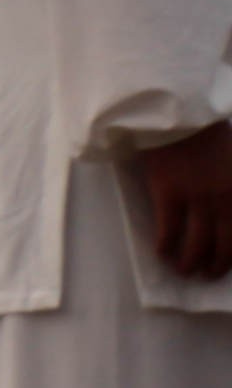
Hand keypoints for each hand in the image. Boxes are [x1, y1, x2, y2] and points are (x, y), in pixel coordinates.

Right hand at [135, 122, 231, 280]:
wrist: (179, 114)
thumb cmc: (207, 134)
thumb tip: (227, 210)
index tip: (225, 263)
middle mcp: (223, 200)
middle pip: (223, 243)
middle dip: (215, 264)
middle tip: (205, 273)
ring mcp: (197, 198)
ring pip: (196, 242)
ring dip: (190, 261)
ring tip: (183, 269)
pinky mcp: (169, 193)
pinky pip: (168, 230)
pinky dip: (166, 245)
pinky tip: (162, 252)